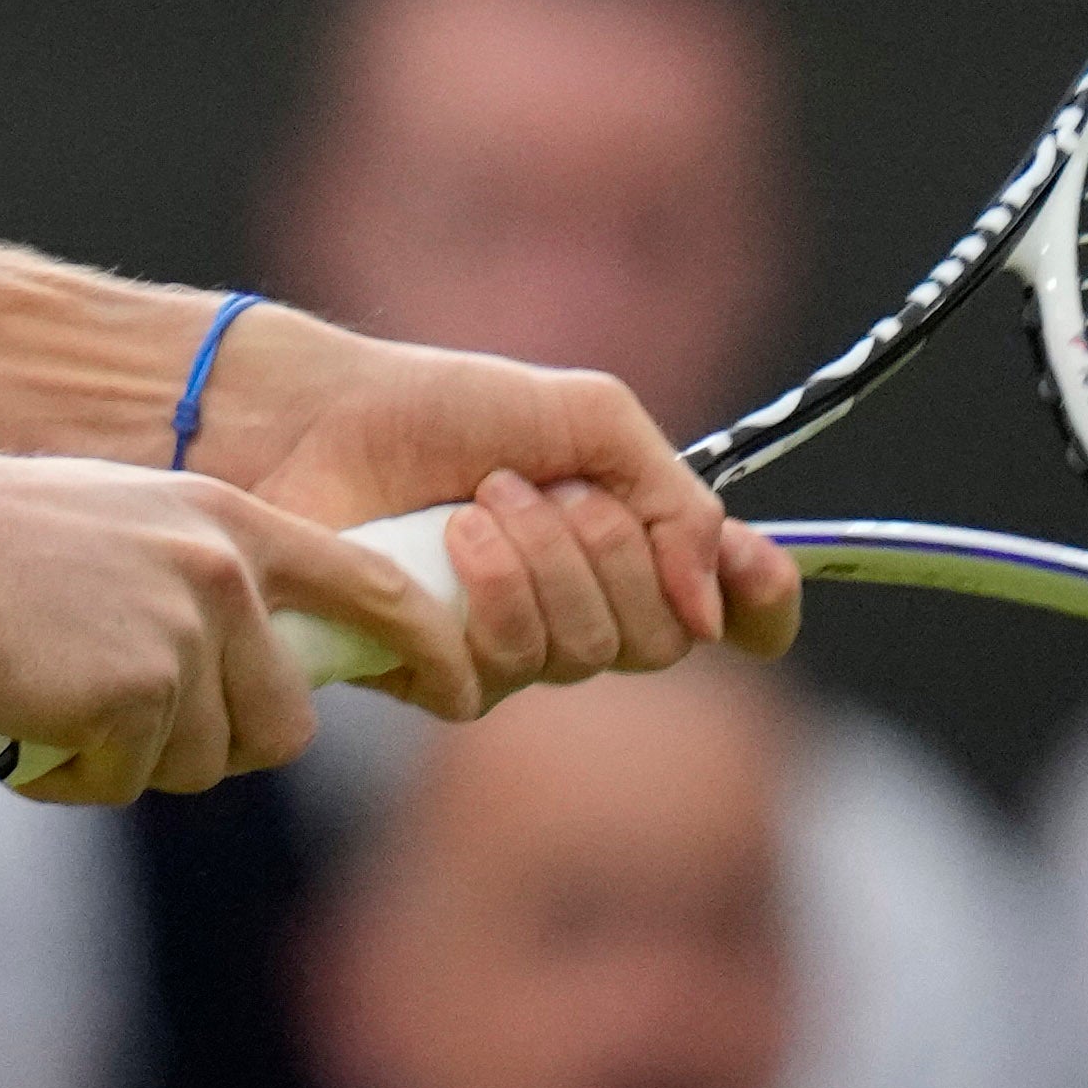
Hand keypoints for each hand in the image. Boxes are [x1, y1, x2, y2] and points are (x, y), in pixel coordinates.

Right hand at [0, 445, 477, 805]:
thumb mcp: (131, 527)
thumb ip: (209, 583)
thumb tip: (262, 674)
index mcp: (231, 522)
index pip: (372, 587)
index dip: (424, 644)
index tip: (459, 683)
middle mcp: (224, 573)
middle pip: (284, 721)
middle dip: (218, 741)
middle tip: (127, 714)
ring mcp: (182, 633)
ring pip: (205, 760)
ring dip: (135, 757)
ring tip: (60, 697)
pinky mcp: (133, 691)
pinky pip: (128, 778)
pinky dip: (76, 773)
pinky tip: (30, 720)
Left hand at [182, 313, 804, 689]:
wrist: (324, 419)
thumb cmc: (447, 411)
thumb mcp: (589, 419)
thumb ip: (676, 500)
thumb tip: (714, 606)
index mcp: (632, 549)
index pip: (734, 613)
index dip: (763, 605)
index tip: (756, 571)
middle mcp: (585, 612)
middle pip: (662, 638)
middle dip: (611, 550)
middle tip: (544, 488)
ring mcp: (515, 652)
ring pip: (583, 656)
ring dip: (539, 563)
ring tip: (478, 503)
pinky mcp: (437, 676)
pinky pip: (497, 676)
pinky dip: (483, 596)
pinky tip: (442, 545)